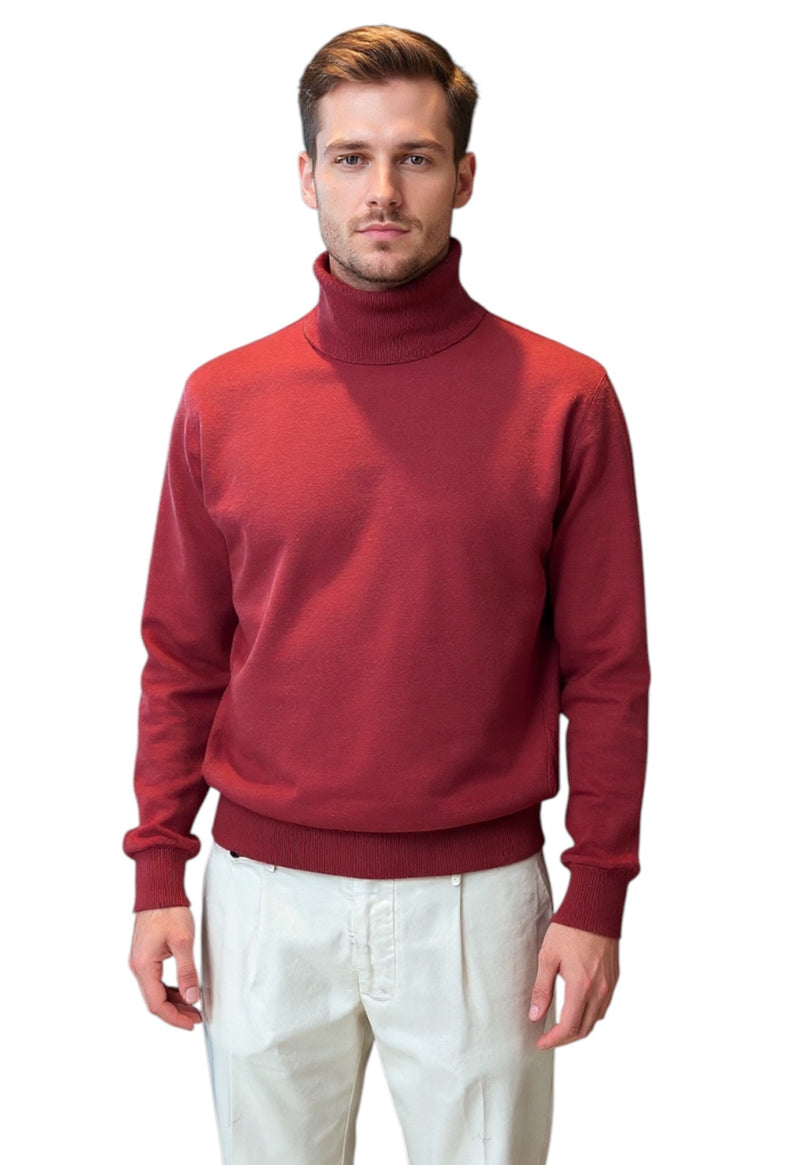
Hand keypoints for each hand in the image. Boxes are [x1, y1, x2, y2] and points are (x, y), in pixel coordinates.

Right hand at [129, 906, 201, 1030]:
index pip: (156, 1004)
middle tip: (196, 1018)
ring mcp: (140, 961)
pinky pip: (156, 980)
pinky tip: (184, 990)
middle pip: (155, 1001)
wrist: (159, 891)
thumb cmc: (169, 911)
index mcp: (143, 966)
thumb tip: (191, 998)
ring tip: (193, 1008)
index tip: (191, 1024)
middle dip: (176, 1012)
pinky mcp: (146, 956)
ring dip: (174, 1001)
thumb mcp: (183, 942)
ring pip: (155, 991)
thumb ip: (187, 972)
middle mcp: (138, 967)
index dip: (174, 1018)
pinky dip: (170, 989)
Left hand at [528, 921, 618, 1048]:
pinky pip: (604, 1007)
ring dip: (579, 1028)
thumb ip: (541, 989)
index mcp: (581, 987)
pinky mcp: (614, 978)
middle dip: (565, 1039)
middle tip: (548, 1038)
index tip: (540, 1042)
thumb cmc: (570, 929)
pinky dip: (591, 1015)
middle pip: (584, 1029)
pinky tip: (578, 1008)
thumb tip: (535, 1015)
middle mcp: (599, 991)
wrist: (595, 908)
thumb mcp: (547, 957)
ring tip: (561, 1026)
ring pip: (596, 1020)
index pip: (568, 1027)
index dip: (553, 1040)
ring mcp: (609, 986)